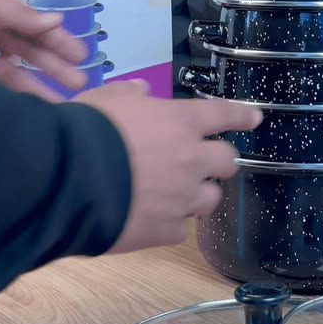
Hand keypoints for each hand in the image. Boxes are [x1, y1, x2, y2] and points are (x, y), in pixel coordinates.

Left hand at [0, 0, 86, 95]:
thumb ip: (20, 14)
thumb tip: (57, 21)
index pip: (32, 25)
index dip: (57, 40)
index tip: (81, 57)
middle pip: (25, 49)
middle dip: (53, 65)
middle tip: (80, 84)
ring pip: (9, 72)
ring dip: (35, 84)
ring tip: (62, 103)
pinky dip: (9, 96)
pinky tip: (29, 107)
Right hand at [72, 82, 262, 250]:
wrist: (68, 181)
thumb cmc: (86, 132)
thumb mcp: (104, 99)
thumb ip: (129, 95)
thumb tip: (141, 91)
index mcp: (180, 122)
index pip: (224, 114)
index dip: (242, 115)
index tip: (254, 118)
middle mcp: (191, 159)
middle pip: (229, 161)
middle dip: (219, 161)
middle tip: (202, 163)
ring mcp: (183, 198)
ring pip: (211, 199)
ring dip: (198, 194)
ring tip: (176, 194)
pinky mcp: (167, 232)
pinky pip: (180, 228)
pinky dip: (170, 222)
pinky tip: (150, 218)